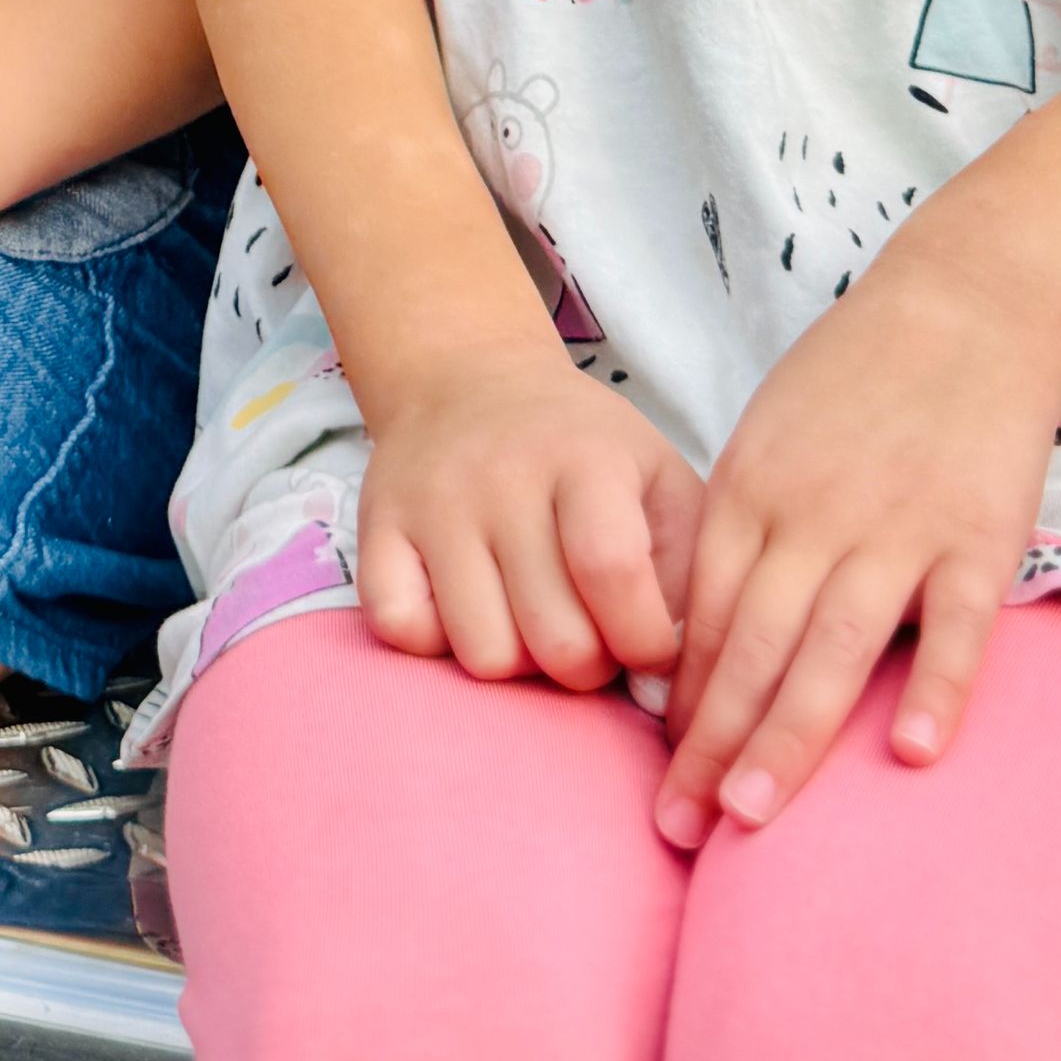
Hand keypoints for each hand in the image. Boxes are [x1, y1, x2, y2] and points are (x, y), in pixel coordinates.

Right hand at [352, 347, 699, 688]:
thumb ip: (685, 573)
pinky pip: (404, 632)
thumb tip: (668, 681)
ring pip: (483, 654)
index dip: (645, 642)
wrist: (468, 380)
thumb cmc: (583, 451)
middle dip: (587, 666)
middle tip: (589, 633)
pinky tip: (466, 607)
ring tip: (528, 618)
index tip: (650, 647)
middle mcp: (500, 477)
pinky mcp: (376, 528)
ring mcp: (431, 504)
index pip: (611, 571)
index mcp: (585, 459)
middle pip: (554, 640)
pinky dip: (438, 642)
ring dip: (517, 661)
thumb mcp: (659, 480)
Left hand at [651, 262, 1060, 848]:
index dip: (678, 702)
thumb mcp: (766, 440)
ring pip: (833, 647)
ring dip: (790, 734)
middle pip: (751, 645)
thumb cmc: (853, 383)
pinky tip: (907, 755)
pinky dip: (934, 689)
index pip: (699, 615)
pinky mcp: (979, 537)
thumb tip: (698, 638)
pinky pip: (955, 626)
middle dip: (710, 744)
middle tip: (679, 829)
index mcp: (752, 491)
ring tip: (753, 814)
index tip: (658, 777)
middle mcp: (814, 515)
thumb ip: (737, 533)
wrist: (964, 310)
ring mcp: (899, 528)